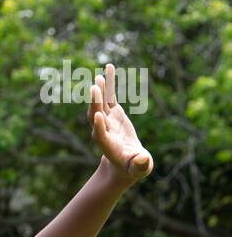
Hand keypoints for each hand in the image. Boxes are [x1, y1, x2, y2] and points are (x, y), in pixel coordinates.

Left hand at [87, 63, 153, 181]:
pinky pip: (109, 96)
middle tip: (95, 88)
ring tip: (100, 77)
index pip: (100, 135)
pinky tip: (109, 68)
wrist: (126, 163)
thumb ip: (140, 165)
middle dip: (95, 103)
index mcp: (108, 146)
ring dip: (100, 91)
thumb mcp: (139, 168)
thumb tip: (143, 160)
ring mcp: (106, 121)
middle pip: (96, 116)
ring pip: (100, 104)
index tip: (97, 116)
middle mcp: (103, 132)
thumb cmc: (134, 167)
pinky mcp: (112, 113)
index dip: (98, 127)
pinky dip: (109, 83)